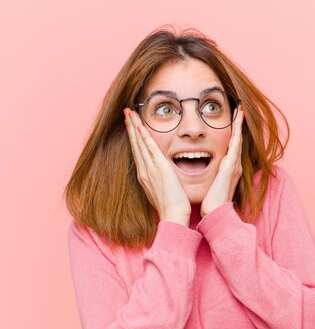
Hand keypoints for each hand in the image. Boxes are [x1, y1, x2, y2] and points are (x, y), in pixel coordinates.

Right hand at [124, 108, 190, 226]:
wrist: (174, 216)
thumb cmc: (171, 207)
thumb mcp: (162, 191)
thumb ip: (161, 180)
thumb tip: (163, 176)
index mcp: (145, 176)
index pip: (138, 152)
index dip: (133, 138)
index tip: (131, 125)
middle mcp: (144, 171)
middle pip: (135, 145)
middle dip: (130, 128)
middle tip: (126, 113)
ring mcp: (150, 169)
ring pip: (139, 143)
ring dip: (134, 127)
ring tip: (129, 113)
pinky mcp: (159, 168)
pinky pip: (149, 149)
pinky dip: (143, 137)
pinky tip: (138, 126)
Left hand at [200, 104, 244, 216]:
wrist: (216, 212)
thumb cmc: (211, 203)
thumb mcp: (210, 186)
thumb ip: (209, 177)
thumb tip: (200, 173)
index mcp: (227, 169)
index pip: (230, 146)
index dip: (232, 133)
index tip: (231, 121)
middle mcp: (233, 165)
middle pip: (237, 140)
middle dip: (238, 125)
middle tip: (239, 109)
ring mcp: (234, 165)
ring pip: (237, 140)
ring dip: (239, 125)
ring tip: (239, 111)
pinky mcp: (231, 166)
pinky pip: (235, 145)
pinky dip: (237, 133)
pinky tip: (237, 123)